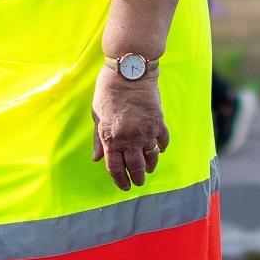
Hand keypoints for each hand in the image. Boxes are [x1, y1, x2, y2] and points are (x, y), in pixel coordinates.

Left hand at [93, 66, 168, 190]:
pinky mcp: (158, 122)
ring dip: (150, 166)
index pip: (115, 167)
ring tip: (149, 169)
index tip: (124, 186)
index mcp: (111, 138)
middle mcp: (129, 139)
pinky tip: (159, 150)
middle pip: (135, 166)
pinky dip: (162, 148)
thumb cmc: (107, 92)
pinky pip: (163, 141)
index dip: (120, 180)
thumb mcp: (97, 116)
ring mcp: (145, 131)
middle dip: (137, 178)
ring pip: (151, 157)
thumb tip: (97, 158)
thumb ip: (98, 139)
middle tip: (138, 183)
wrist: (129, 72)